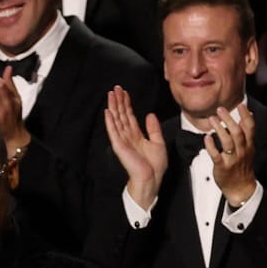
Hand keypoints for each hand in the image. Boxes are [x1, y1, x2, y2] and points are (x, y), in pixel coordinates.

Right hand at [104, 85, 166, 208]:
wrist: (151, 178)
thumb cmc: (154, 165)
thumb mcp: (158, 142)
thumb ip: (153, 128)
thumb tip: (149, 115)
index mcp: (136, 135)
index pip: (129, 116)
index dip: (126, 104)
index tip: (124, 93)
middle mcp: (127, 136)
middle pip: (121, 115)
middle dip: (118, 101)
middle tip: (115, 88)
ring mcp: (122, 141)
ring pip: (116, 120)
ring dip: (113, 107)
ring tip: (110, 95)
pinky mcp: (120, 146)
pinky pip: (114, 131)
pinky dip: (110, 122)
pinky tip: (108, 112)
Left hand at [207, 105, 256, 206]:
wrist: (241, 188)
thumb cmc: (242, 167)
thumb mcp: (248, 149)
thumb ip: (247, 133)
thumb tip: (248, 116)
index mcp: (249, 146)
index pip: (250, 128)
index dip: (246, 116)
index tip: (241, 105)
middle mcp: (242, 151)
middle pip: (237, 133)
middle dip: (230, 120)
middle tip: (221, 109)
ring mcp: (232, 159)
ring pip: (228, 142)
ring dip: (219, 130)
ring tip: (212, 119)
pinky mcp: (222, 167)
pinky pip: (216, 155)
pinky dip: (211, 146)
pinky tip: (206, 138)